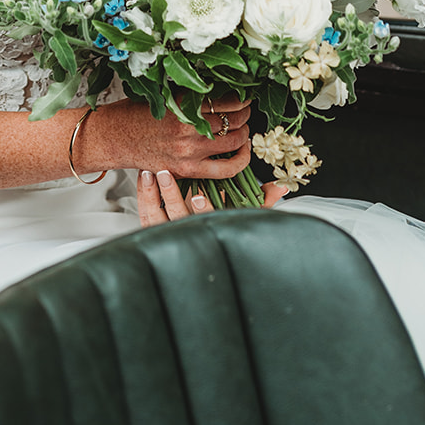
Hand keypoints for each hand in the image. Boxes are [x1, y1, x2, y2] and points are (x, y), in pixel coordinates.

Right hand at [87, 91, 253, 181]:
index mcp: (181, 104)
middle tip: (246, 109)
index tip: (243, 95)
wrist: (114, 138)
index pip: (225, 99)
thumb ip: (189, 94)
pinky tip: (243, 151)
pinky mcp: (188, 170)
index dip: (240, 97)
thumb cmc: (134, 114)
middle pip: (233, 119)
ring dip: (244, 132)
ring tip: (243, 127)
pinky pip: (226, 169)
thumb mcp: (162, 94)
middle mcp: (187, 128)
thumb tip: (219, 88)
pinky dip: (241, 160)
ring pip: (234, 141)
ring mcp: (189, 151)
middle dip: (245, 113)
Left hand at [136, 169, 287, 225]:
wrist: (194, 251)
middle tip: (167, 174)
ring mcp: (169, 234)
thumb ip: (261, 200)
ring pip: (157, 218)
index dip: (204, 211)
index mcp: (212, 230)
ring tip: (153, 173)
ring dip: (154, 194)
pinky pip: (145, 214)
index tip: (199, 194)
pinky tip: (144, 177)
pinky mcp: (153, 229)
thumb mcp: (243, 213)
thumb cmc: (222, 222)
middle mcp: (189, 235)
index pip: (209, 224)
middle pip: (178, 219)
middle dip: (172, 197)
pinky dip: (143, 195)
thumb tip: (281, 186)